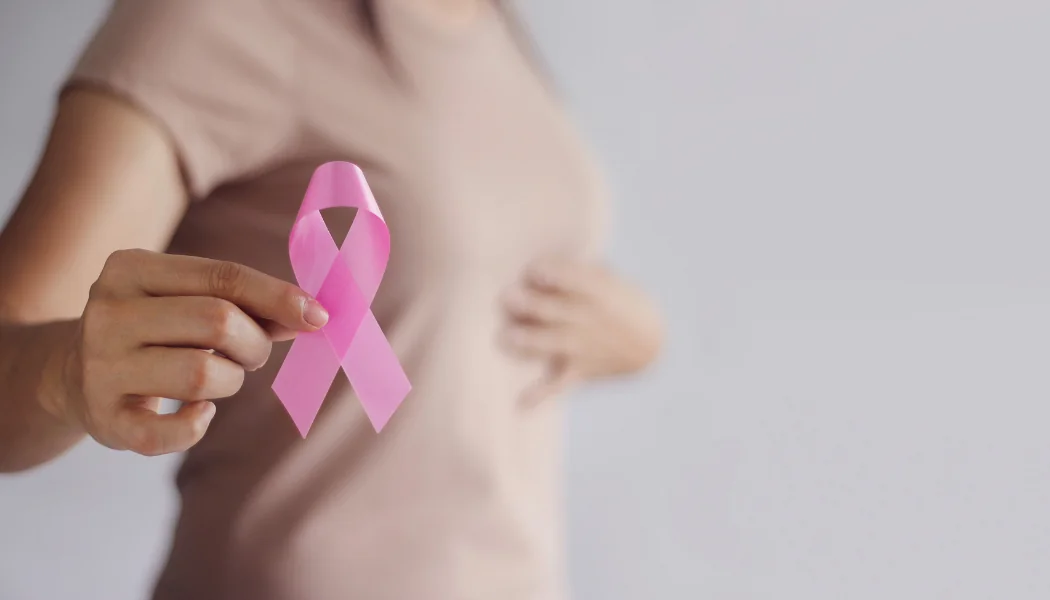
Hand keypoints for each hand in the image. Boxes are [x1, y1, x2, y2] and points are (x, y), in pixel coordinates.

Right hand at [53, 249, 327, 455]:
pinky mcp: (103, 418)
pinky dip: (199, 425)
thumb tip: (311, 314)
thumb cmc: (154, 329)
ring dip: (231, 380)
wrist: (71, 374)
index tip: (318, 315)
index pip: (222, 277)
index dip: (277, 296)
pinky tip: (200, 412)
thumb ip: (245, 302)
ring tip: (220, 377)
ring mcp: (100, 368)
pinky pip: (172, 431)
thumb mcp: (185, 299)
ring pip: (202, 374)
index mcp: (130, 268)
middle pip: (217, 321)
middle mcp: (107, 313)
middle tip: (251, 353)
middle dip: (254, 342)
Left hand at [500, 259, 663, 392]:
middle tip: (507, 297)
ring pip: (554, 344)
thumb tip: (534, 267)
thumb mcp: (607, 278)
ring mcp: (584, 348)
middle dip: (532, 305)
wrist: (648, 342)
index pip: (576, 280)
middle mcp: (591, 320)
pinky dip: (541, 394)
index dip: (555, 275)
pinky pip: (559, 384)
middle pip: (558, 312)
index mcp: (600, 291)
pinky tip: (522, 403)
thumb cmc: (616, 300)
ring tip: (506, 337)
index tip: (534, 270)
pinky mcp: (579, 371)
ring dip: (531, 341)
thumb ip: (576, 272)